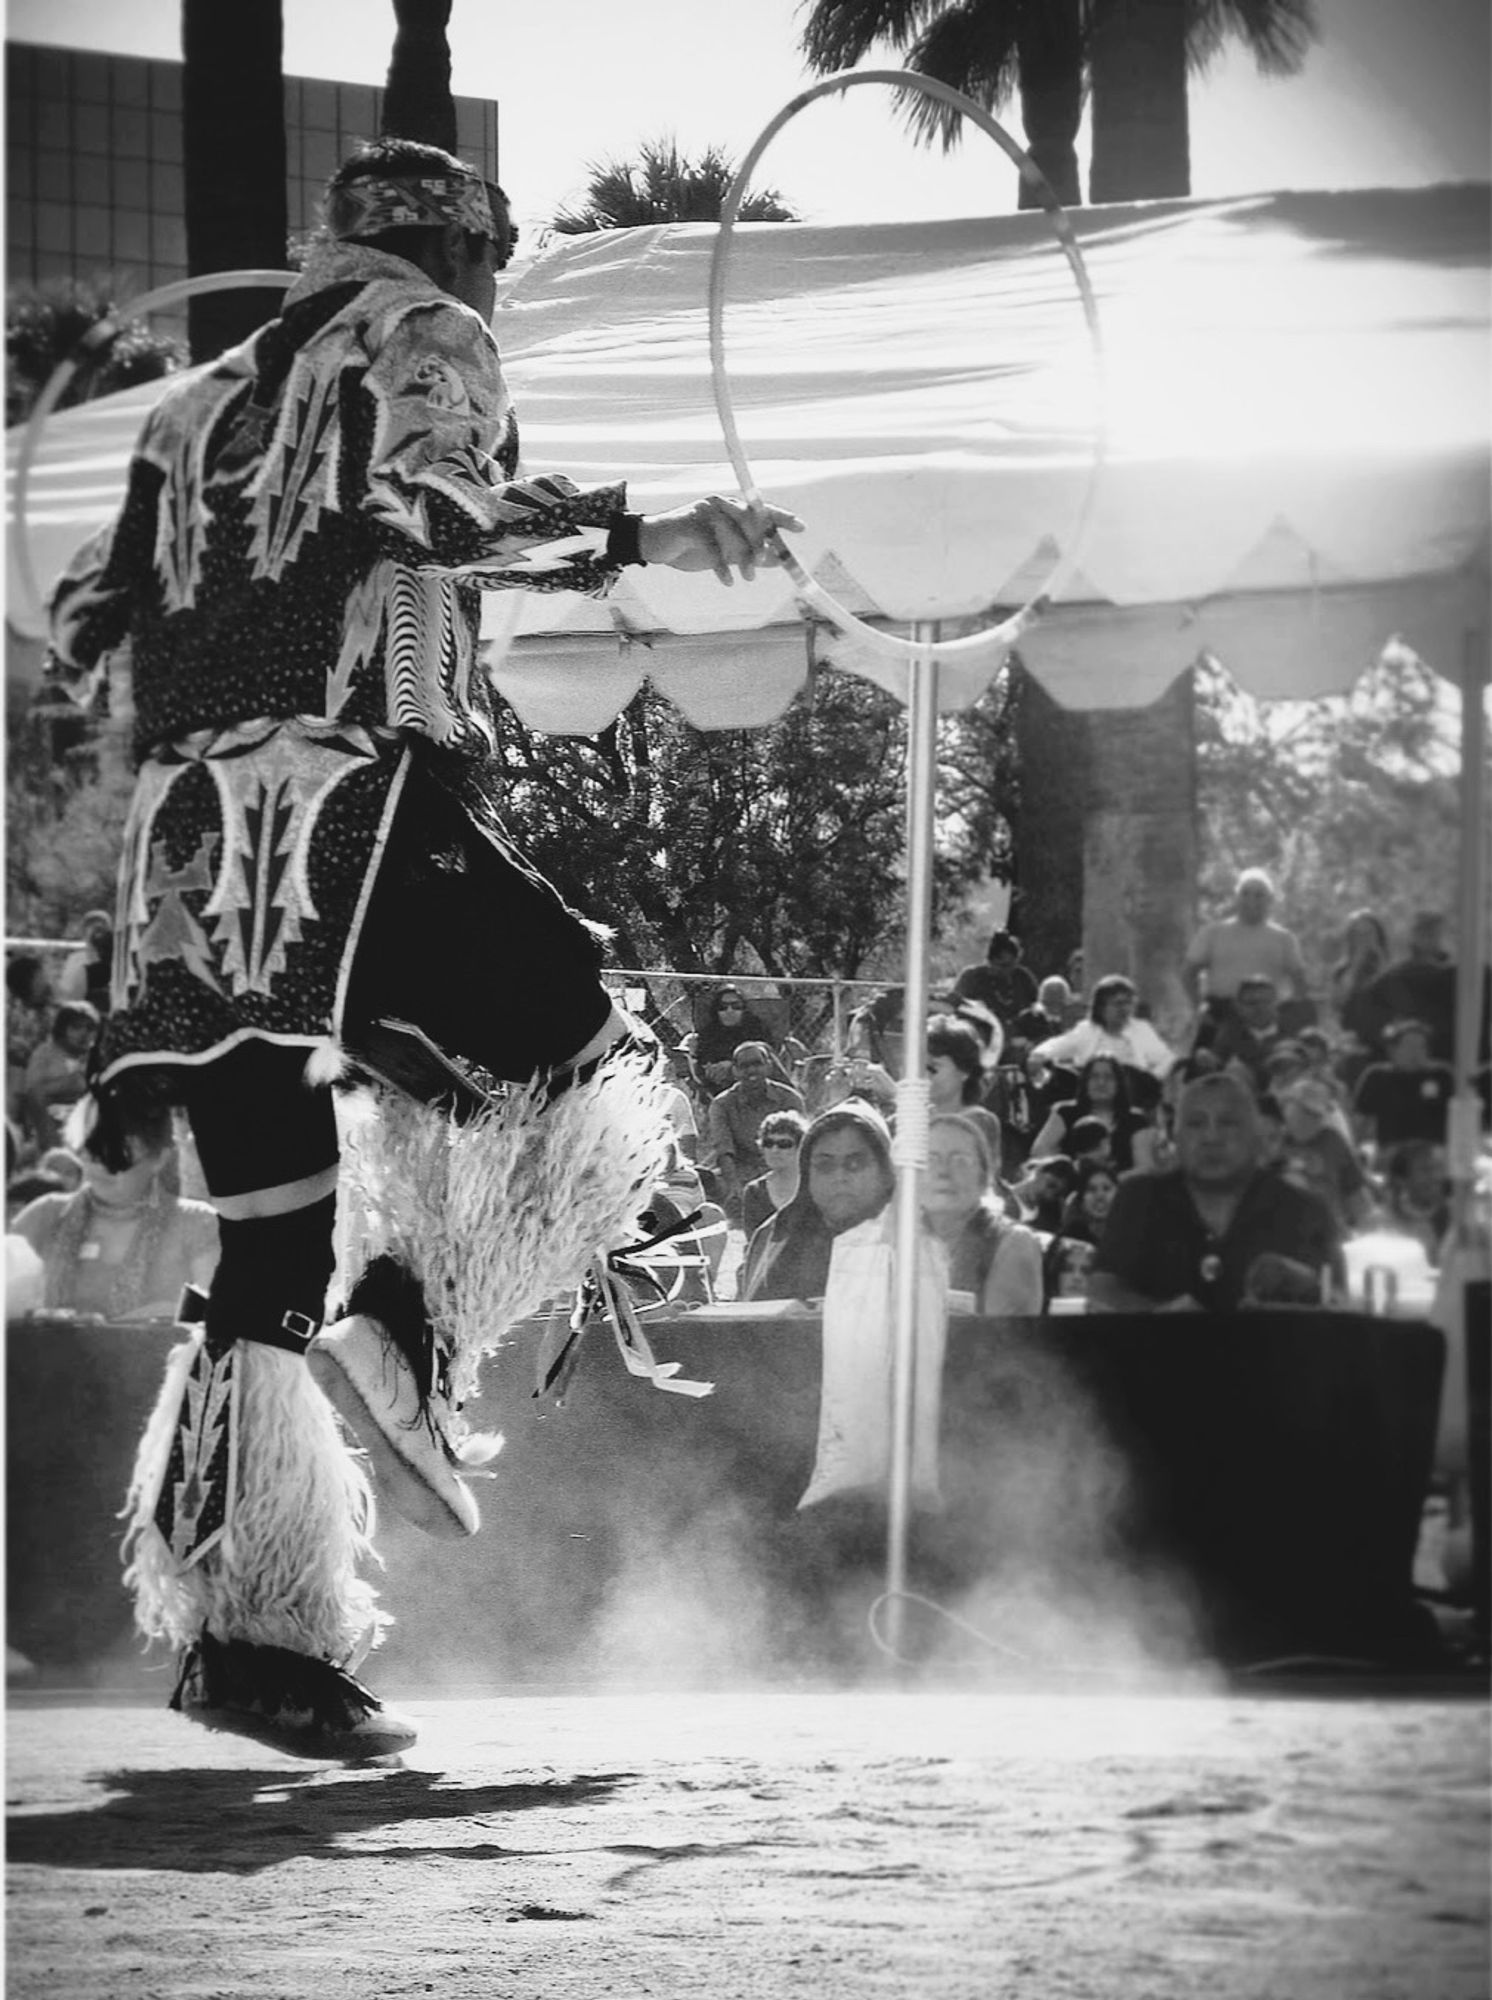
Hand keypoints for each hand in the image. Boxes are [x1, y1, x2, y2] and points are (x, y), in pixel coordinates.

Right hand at [638, 496, 803, 584]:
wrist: (653, 544)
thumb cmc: (689, 547)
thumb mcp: (725, 553)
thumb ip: (749, 554)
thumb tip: (777, 560)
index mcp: (731, 508)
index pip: (761, 509)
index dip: (782, 517)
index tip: (800, 527)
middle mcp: (721, 505)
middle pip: (750, 519)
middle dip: (760, 543)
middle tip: (765, 562)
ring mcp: (705, 511)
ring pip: (733, 532)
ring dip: (743, 558)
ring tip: (747, 577)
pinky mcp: (690, 523)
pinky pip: (712, 544)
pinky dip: (721, 565)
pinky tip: (727, 580)